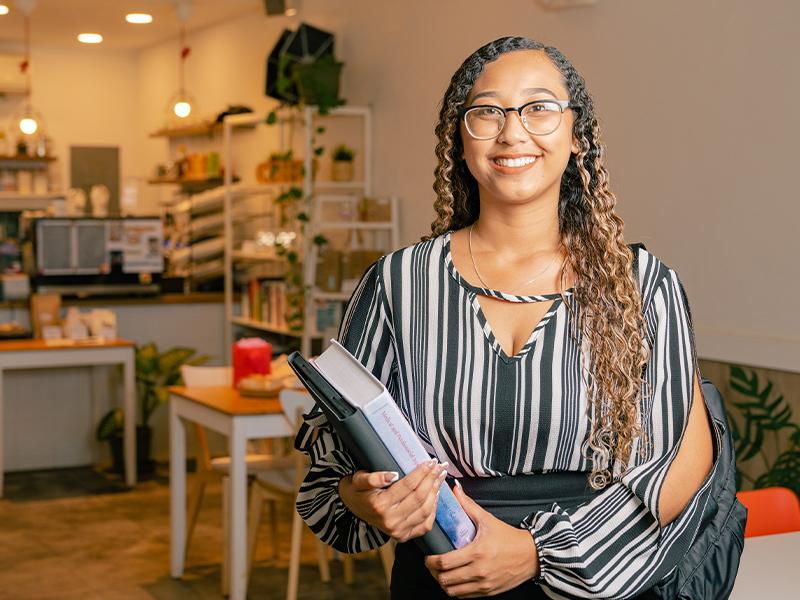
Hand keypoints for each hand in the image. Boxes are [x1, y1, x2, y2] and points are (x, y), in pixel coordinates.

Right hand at [339, 459, 448, 542]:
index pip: (408, 485)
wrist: (353, 508)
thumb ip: (372, 478)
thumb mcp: (359, 479)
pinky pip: (425, 525)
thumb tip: (391, 475)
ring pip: (425, 510)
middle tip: (440, 467)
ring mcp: (397, 531)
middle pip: (419, 497)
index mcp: (380, 505)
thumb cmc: (359, 490)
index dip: (422, 472)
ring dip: (435, 492)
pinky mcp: (403, 537)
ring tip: (440, 478)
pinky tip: (435, 496)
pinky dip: (433, 510)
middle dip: (432, 479)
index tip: (431, 461)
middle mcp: (390, 520)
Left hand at [424, 482, 539, 596]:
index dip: (430, 562)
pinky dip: (456, 591)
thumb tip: (455, 489)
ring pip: (453, 591)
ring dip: (443, 583)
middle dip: (434, 573)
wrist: (530, 555)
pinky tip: (455, 581)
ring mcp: (484, 584)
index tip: (427, 558)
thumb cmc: (508, 537)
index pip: (444, 562)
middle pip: (445, 579)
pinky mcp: (489, 592)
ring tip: (441, 574)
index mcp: (476, 553)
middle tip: (431, 565)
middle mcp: (479, 571)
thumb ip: (468, 505)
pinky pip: (465, 597)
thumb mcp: (487, 519)